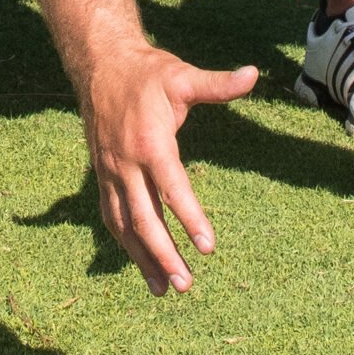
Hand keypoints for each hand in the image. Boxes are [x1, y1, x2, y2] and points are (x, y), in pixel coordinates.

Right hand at [79, 43, 256, 293]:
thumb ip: (218, 84)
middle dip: (164, 254)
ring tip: (163, 289)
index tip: (207, 247)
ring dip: (142, 258)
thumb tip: (253, 74)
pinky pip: (112, 216)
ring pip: (124, 225)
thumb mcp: (183, 76)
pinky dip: (125, 242)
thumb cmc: (148, 73)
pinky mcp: (101, 176)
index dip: (190, 219)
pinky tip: (141, 262)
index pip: (172, 188)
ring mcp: (110, 173)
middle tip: (186, 284)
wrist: (100, 65)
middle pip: (144, 219)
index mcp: (150, 142)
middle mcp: (126, 163)